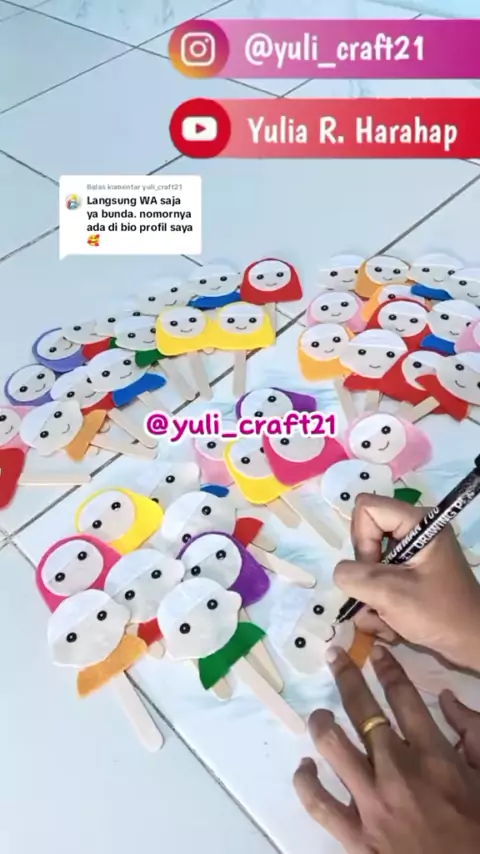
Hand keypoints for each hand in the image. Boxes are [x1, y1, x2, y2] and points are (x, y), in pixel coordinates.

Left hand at [294, 646, 479, 853]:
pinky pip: (318, 801)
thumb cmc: (478, 832)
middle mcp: (397, 770)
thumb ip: (474, 733)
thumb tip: (449, 699)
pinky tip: (305, 767)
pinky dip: (305, 781)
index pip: (403, 697)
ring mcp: (371, 803)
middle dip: (346, 676)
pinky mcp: (354, 835)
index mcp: (433, 756)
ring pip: (333, 746)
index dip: (387, 669)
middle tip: (334, 656)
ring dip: (322, 722)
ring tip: (320, 714)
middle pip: (363, 711)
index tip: (374, 654)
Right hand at [334, 495, 479, 670]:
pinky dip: (379, 601)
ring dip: (370, 594)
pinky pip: (379, 578)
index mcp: (419, 522)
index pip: (367, 509)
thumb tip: (341, 572)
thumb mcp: (392, 595)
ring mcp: (412, 553)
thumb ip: (355, 577)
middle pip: (365, 536)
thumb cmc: (440, 614)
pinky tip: (391, 622)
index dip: (362, 539)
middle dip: (365, 572)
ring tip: (386, 617)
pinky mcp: (410, 572)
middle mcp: (415, 531)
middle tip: (380, 596)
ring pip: (369, 563)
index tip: (374, 570)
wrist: (472, 642)